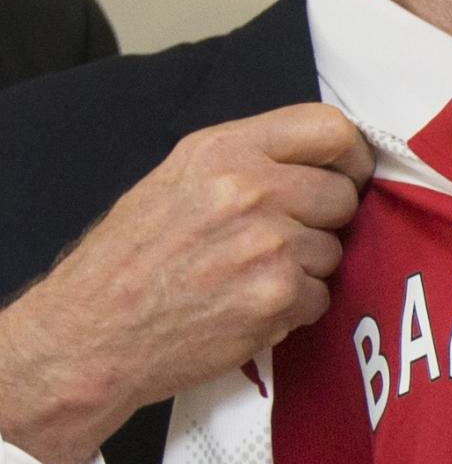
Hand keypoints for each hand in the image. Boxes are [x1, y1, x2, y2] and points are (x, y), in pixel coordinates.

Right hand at [0, 103, 373, 463]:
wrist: (90, 334)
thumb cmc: (129, 261)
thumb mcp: (176, 181)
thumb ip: (248, 163)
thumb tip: (322, 164)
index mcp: (223, 151)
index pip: (328, 128)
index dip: (350, 156)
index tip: (348, 175)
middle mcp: (249, 190)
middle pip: (343, 194)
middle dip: (324, 220)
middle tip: (281, 239)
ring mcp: (267, 245)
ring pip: (334, 250)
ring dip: (305, 268)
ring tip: (248, 276)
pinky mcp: (277, 296)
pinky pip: (322, 297)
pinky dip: (294, 307)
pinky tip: (247, 306)